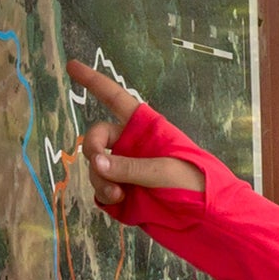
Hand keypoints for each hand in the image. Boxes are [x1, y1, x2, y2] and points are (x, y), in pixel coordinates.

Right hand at [66, 59, 204, 200]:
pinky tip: (117, 201)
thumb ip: (131, 166)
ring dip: (100, 180)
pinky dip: (104, 195)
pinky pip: (102, 189)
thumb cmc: (194, 181)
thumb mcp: (165, 170)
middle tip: (99, 167)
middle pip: (97, 137)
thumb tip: (97, 163)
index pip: (114, 98)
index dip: (93, 81)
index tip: (72, 66)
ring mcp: (126, 168)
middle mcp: (131, 144)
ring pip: (97, 167)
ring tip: (117, 195)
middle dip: (92, 150)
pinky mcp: (124, 191)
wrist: (206, 213)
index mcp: (144, 127)